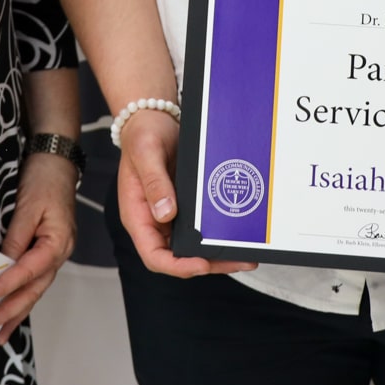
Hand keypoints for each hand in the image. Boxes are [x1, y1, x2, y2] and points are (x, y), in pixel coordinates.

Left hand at [0, 151, 79, 343]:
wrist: (56, 161)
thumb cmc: (45, 179)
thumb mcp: (28, 206)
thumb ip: (15, 237)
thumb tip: (1, 264)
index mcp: (59, 242)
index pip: (28, 271)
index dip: (4, 286)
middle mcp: (60, 253)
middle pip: (34, 289)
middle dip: (10, 312)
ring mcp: (55, 254)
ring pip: (35, 289)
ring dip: (16, 311)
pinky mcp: (46, 251)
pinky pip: (33, 279)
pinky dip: (20, 296)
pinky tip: (10, 309)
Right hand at [116, 109, 256, 278]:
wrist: (153, 119)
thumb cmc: (143, 134)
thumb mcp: (146, 152)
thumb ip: (154, 182)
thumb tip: (166, 213)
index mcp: (138, 215)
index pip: (153, 255)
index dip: (177, 265)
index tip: (201, 263)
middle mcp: (153, 221)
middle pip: (178, 257)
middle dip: (208, 264)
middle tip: (238, 261)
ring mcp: (169, 216)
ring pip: (192, 247)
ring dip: (217, 254)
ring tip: (246, 256)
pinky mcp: (183, 207)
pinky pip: (199, 228)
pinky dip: (217, 235)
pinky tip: (237, 234)